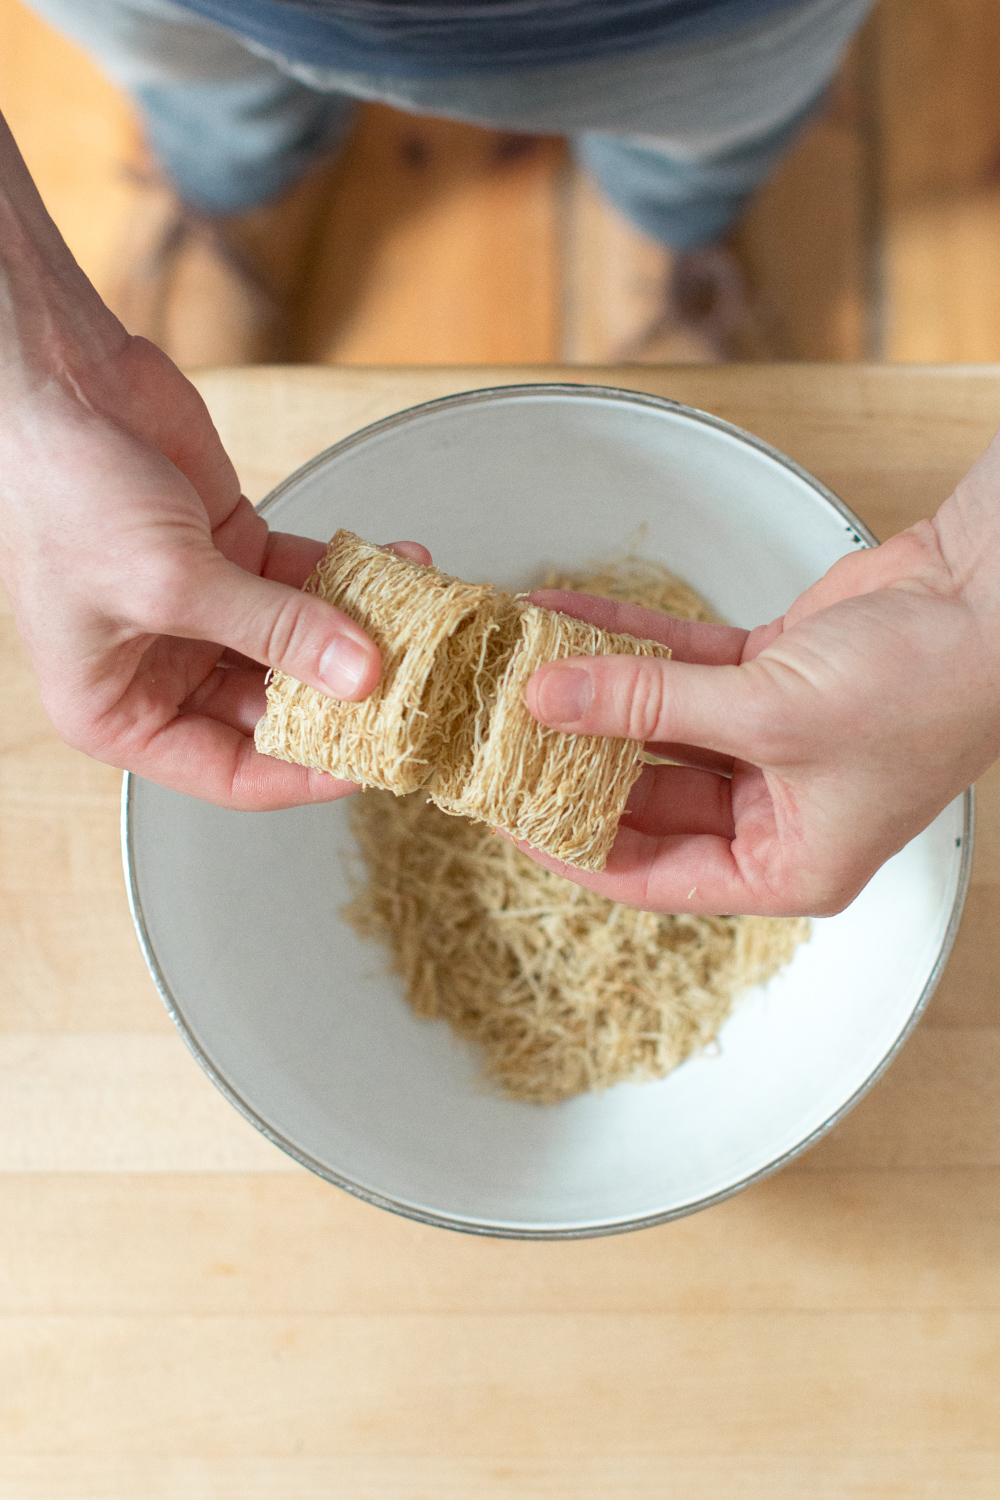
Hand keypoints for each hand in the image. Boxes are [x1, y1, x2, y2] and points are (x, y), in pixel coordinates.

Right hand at [0, 331, 428, 807]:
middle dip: (343, 699)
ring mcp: (202, 609)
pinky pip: (304, 581)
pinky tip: (397, 569)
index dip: (305, 774)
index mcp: (119, 710)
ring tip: (416, 627)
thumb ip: (276, 631)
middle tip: (410, 694)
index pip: (231, 773)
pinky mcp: (231, 551)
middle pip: (275, 710)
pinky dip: (350, 576)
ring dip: (358, 632)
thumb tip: (360, 674)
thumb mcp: (173, 583)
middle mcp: (161, 668)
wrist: (53, 378)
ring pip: (299, 643)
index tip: (371, 760)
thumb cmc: (62, 490)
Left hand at [525, 438, 999, 915]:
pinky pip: (677, 668)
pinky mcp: (768, 677)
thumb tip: (547, 698)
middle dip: (572, 764)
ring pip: (654, 725)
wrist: (995, 599)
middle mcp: (775, 813)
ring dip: (592, 694)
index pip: (652, 878)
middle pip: (645, 799)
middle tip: (499, 742)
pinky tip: (566, 621)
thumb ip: (648, 702)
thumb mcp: (769, 712)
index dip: (572, 851)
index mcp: (788, 866)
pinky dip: (627, 645)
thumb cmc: (925, 689)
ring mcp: (770, 742)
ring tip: (518, 670)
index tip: (506, 819)